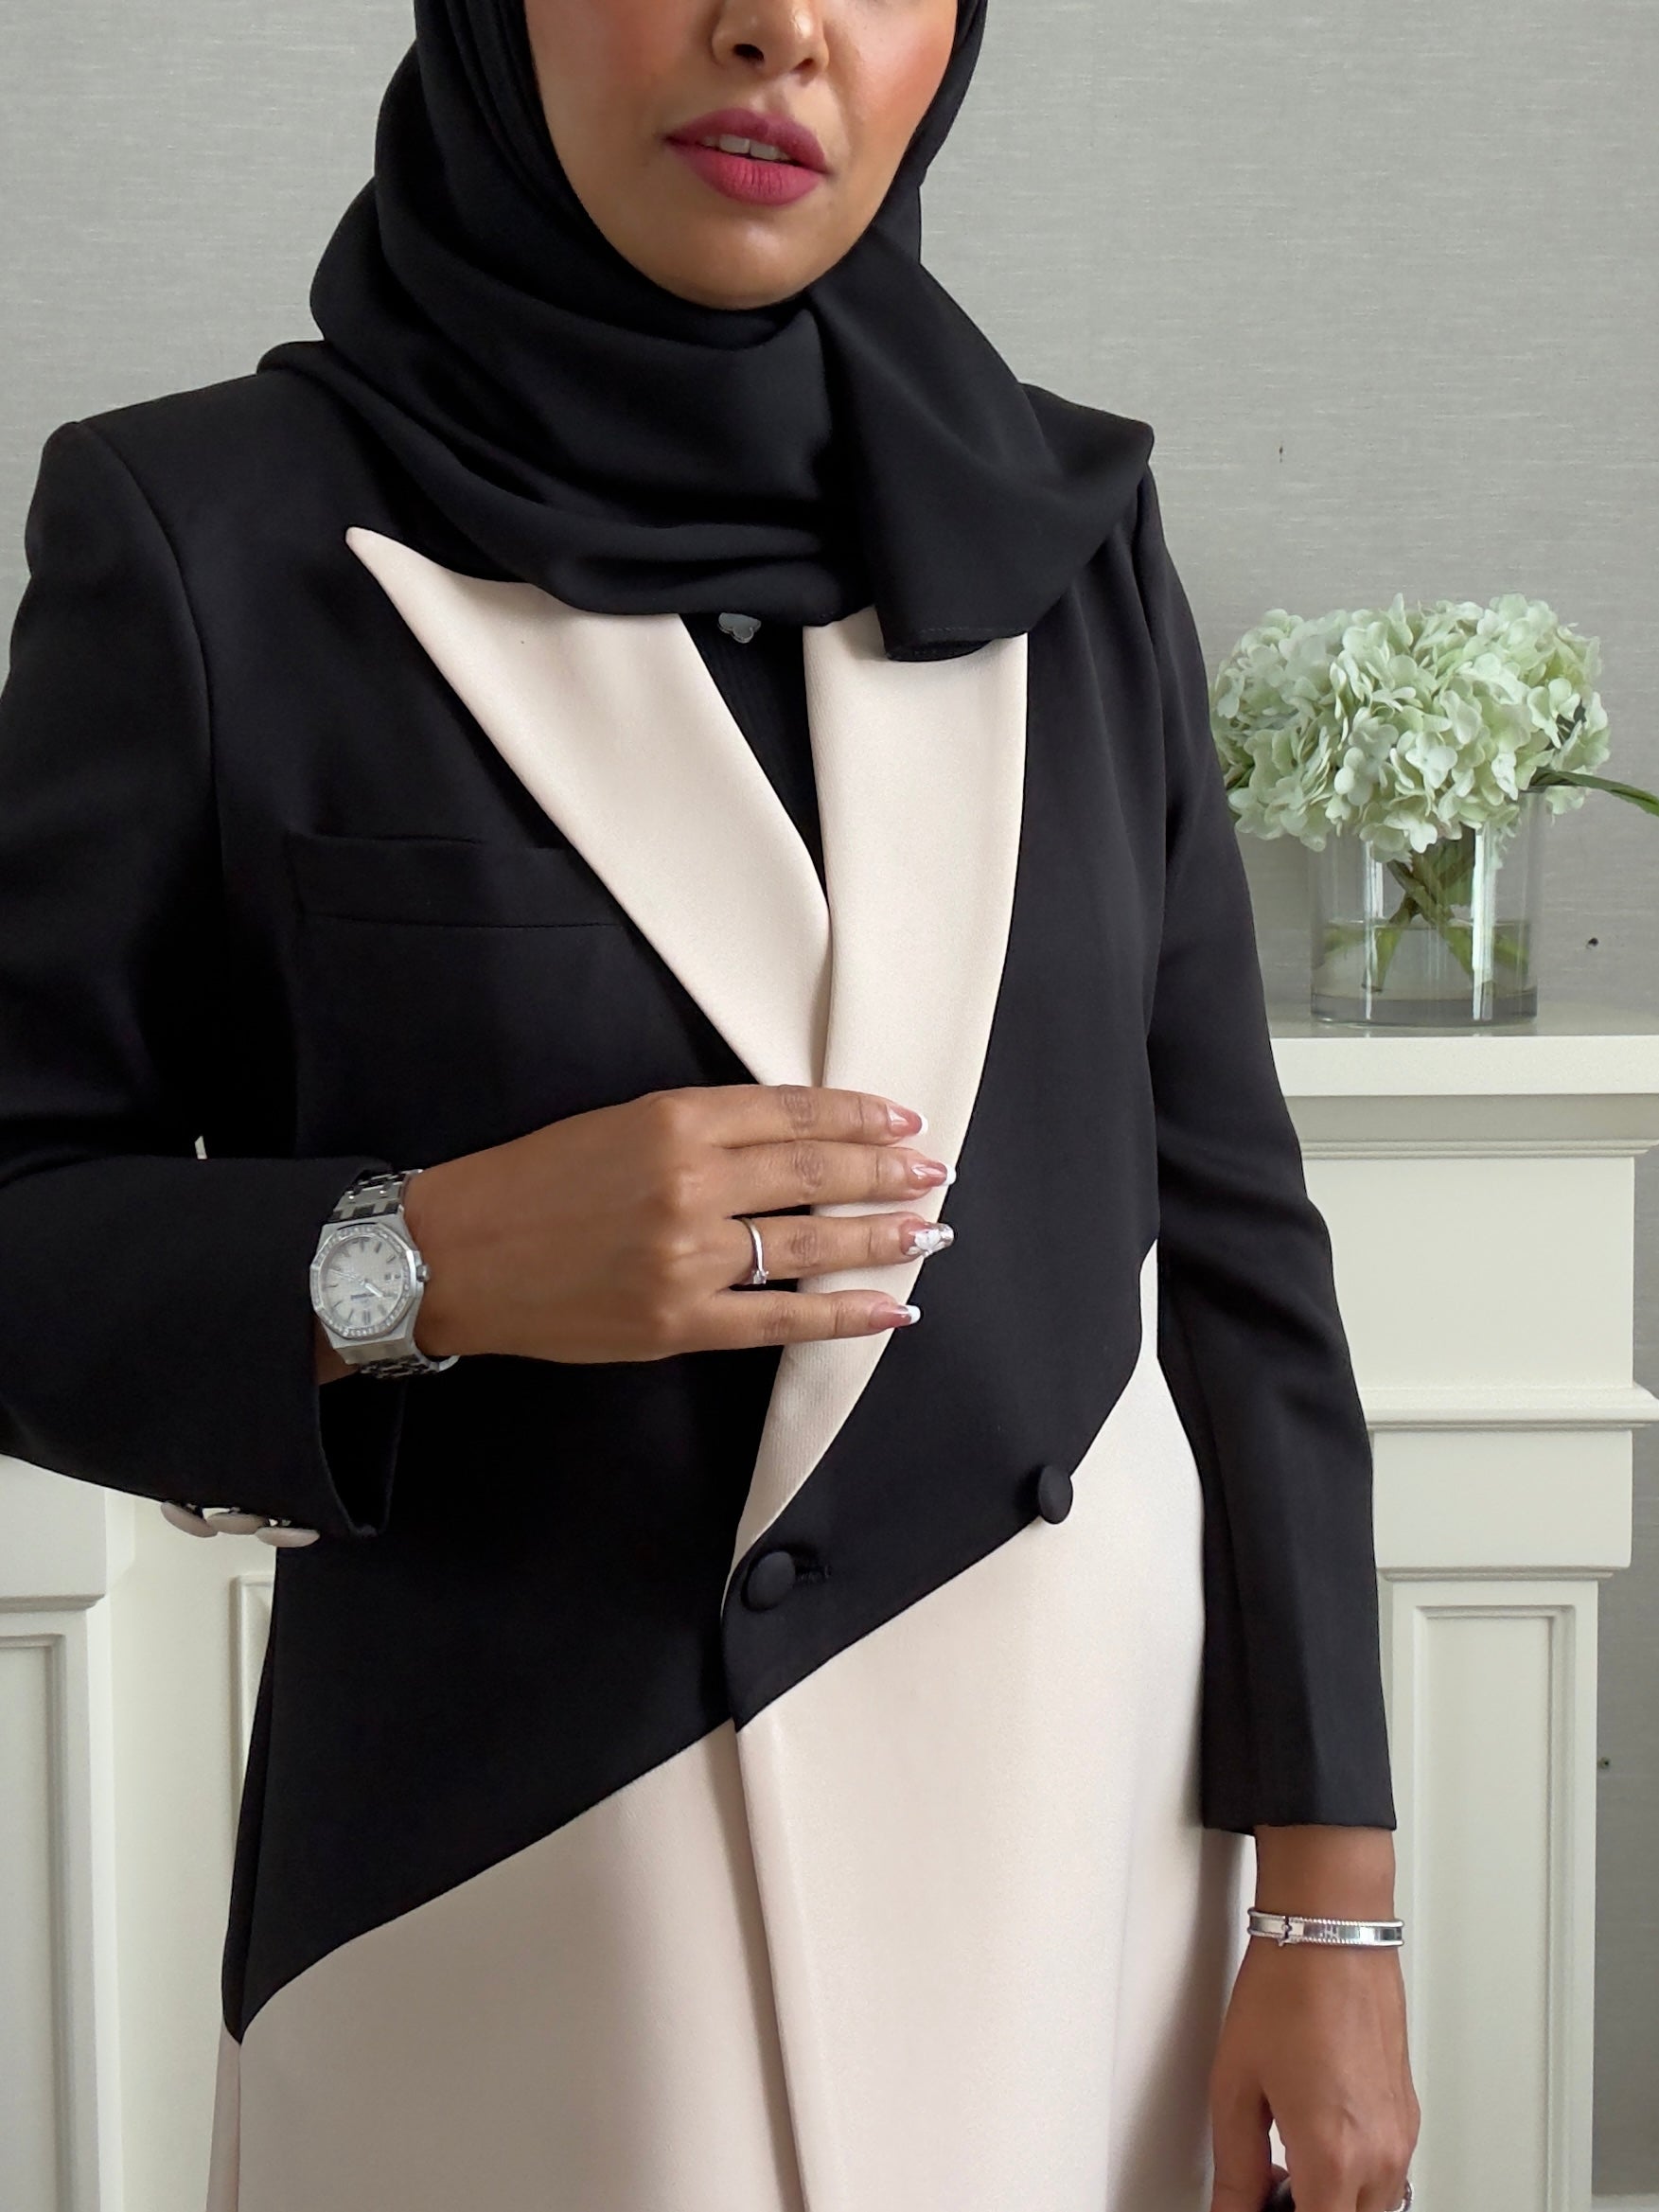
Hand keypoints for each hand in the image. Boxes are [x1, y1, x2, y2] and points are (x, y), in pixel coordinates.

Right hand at [373, 1083, 952, 1367]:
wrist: (455, 1256)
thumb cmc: (529, 1184)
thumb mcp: (616, 1123)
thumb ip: (700, 1130)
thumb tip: (790, 1141)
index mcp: (672, 1121)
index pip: (792, 1112)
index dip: (857, 1114)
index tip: (902, 1118)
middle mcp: (688, 1182)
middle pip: (815, 1170)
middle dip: (886, 1171)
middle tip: (934, 1171)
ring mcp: (687, 1256)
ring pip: (810, 1241)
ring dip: (882, 1236)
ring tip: (928, 1231)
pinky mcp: (679, 1321)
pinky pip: (782, 1320)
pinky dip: (844, 1314)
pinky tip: (893, 1307)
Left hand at [1210, 1828, 1419, 2211]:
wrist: (1330, 1932)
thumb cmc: (1285, 1991)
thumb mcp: (1234, 2086)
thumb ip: (1234, 2169)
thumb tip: (1230, 2211)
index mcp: (1332, 2156)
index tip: (1254, 2205)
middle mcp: (1379, 2155)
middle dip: (1306, 2211)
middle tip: (1265, 2187)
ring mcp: (1401, 2135)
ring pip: (1374, 2208)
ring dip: (1331, 2200)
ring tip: (1283, 2162)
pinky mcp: (1408, 2114)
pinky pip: (1387, 2174)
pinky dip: (1353, 2176)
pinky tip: (1313, 2139)